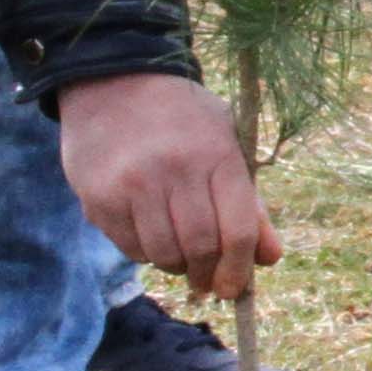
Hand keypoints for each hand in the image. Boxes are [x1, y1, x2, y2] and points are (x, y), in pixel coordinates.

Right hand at [59, 72, 282, 296]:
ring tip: (179, 254)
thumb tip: (270, 259)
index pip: (239, 230)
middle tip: (206, 281)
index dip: (240, 269)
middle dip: (207, 275)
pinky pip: (131, 248)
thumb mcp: (225, 144)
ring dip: (176, 266)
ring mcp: (134, 185)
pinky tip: (150, 235)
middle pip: (201, 248)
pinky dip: (146, 254)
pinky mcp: (100, 197)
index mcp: (217, 155)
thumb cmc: (182, 120)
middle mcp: (176, 170)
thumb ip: (250, 203)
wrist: (114, 83)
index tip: (235, 288)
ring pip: (164, 254)